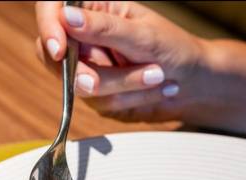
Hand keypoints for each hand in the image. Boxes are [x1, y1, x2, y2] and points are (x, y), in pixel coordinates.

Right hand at [34, 1, 207, 122]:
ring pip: (81, 85)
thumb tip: (66, 17)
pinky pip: (100, 104)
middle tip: (125, 73)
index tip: (60, 50)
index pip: (51, 9)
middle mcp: (85, 38)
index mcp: (93, 9)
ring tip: (158, 75)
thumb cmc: (175, 49)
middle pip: (58, 56)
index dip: (49, 28)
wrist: (196, 83)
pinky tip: (156, 89)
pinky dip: (131, 99)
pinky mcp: (98, 96)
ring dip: (125, 85)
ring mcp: (89, 68)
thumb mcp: (143, 35)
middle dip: (91, 71)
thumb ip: (104, 28)